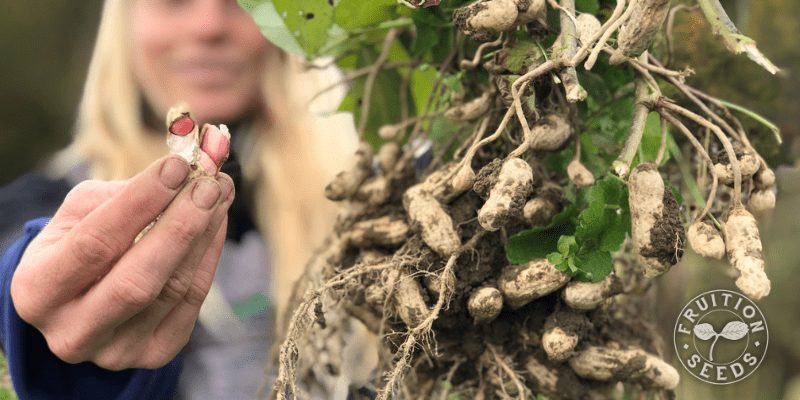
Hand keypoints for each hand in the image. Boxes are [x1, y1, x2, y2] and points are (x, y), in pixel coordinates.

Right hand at [10, 156, 233, 369]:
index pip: (96, 242)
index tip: (177, 166)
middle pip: (138, 279)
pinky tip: (215, 222)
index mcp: (38, 290)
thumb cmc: (79, 245)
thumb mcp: (80, 215)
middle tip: (209, 184)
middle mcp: (72, 331)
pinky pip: (192, 302)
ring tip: (218, 192)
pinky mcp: (154, 354)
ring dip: (203, 235)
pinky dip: (209, 256)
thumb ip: (127, 193)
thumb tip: (188, 169)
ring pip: (173, 289)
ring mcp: (115, 350)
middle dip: (181, 226)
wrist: (81, 301)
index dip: (141, 202)